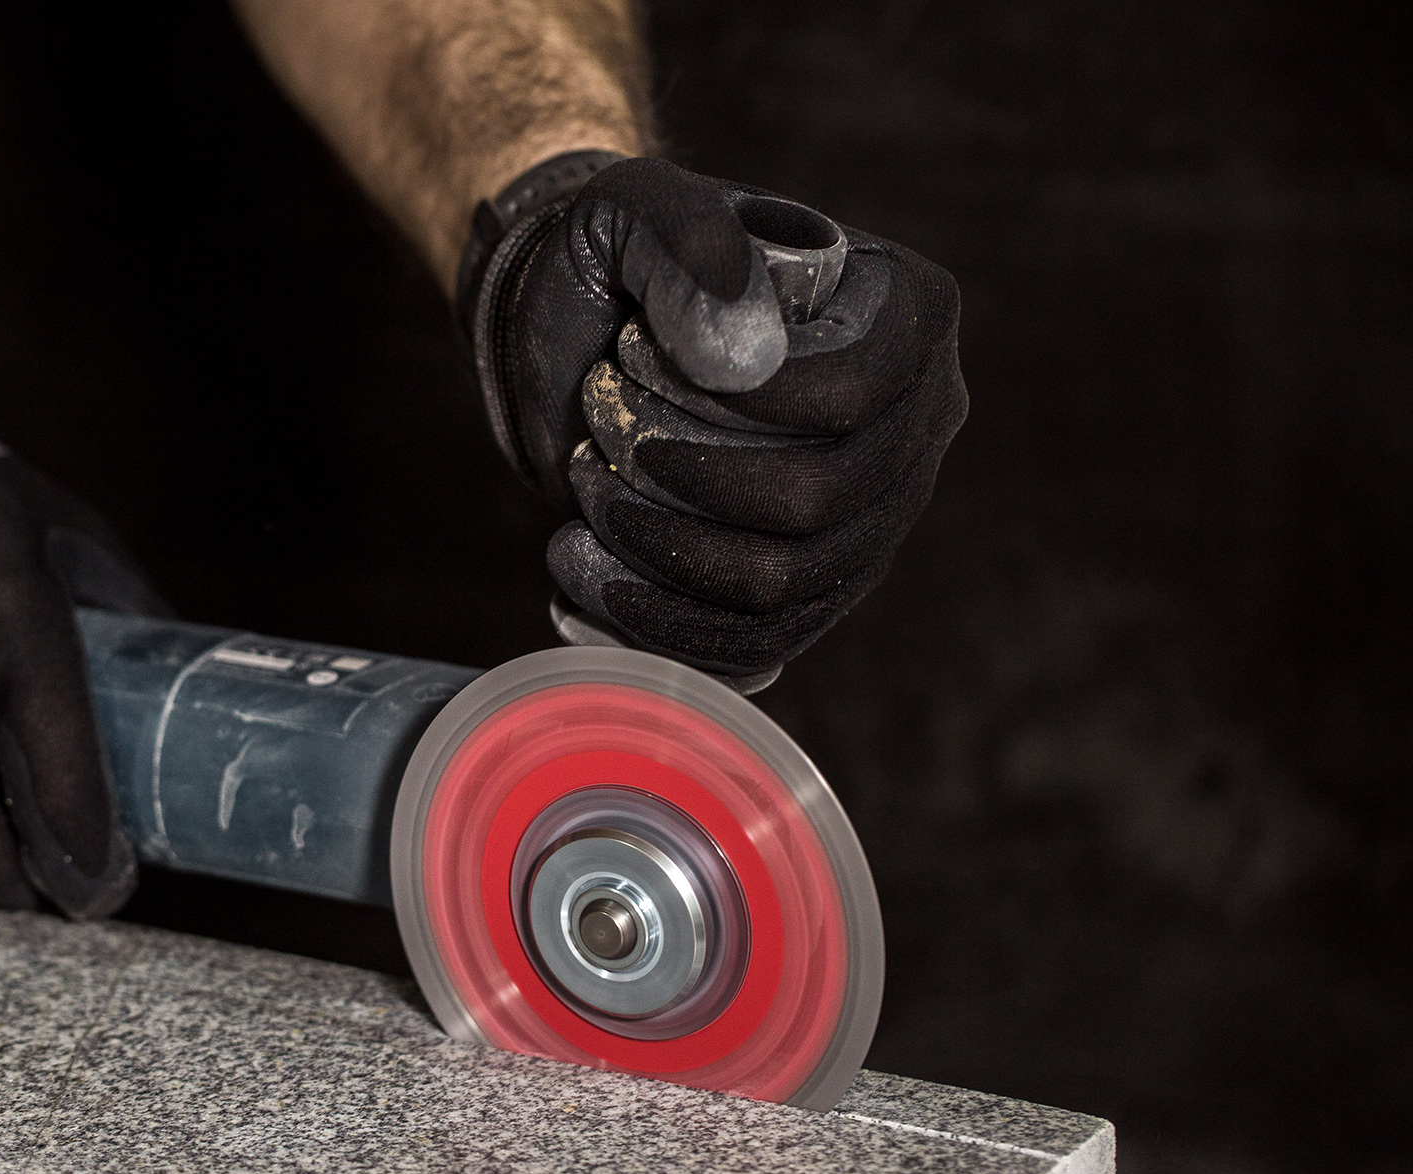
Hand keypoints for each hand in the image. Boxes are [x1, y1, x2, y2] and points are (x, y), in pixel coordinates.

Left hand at [466, 155, 966, 684]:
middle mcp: (914, 425)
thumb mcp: (633, 209)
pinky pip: (751, 645)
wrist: (581, 334)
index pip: (851, 399)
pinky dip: (653, 624)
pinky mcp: (808, 587)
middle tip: (599, 432)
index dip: (733, 403)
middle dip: (683, 481)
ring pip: (779, 589)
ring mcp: (868, 518)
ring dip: (658, 553)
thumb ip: (686, 244)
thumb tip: (742, 355)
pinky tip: (578, 571)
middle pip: (817, 509)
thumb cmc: (620, 258)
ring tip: (582, 492)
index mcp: (908, 318)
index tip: (632, 357)